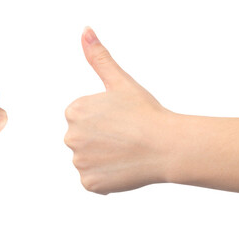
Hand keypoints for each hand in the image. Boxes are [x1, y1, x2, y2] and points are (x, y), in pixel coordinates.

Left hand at [65, 28, 177, 193]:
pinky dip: (107, 178)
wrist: (168, 146)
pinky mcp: (90, 183)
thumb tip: (85, 31)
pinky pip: (94, 181)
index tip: (121, 121)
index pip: (83, 119)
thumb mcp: (120, 81)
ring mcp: (79, 162)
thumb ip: (98, 57)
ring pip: (89, 161)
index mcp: (73, 112)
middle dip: (102, 140)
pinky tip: (124, 168)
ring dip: (104, 159)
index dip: (105, 121)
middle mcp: (70, 137)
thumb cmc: (146, 112)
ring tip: (127, 152)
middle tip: (126, 137)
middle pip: (84, 140)